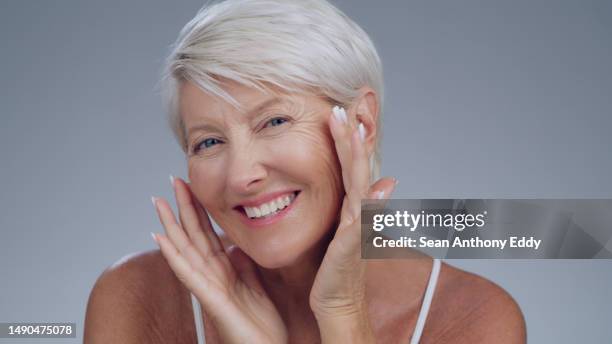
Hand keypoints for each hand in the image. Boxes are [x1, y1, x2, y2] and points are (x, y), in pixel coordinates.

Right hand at [151, 177, 286, 343]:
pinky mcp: (212, 301)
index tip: (192, 184)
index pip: (207, 232)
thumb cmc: (262, 325)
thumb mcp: (256, 285)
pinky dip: (173, 256)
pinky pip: (190, 275)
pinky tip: (160, 239)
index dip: (199, 208)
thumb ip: (244, 265)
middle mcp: (213, 275)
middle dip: (183, 207)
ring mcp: (209, 287)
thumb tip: (236, 244)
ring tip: (159, 202)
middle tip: (172, 179)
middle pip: (193, 235)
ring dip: (171, 226)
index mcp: (224, 270)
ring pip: (186, 250)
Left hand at [309, 106, 395, 341]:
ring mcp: (359, 225)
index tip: (341, 112)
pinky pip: (361, 217)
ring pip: (360, 183)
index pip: (349, 165)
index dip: (347, 139)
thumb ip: (351, 206)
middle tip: (348, 105)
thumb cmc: (335, 268)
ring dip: (358, 155)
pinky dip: (370, 200)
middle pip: (357, 166)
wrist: (338, 302)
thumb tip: (383, 182)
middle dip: (353, 136)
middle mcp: (359, 211)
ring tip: (355, 128)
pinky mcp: (353, 243)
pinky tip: (379, 185)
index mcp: (351, 206)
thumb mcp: (340, 231)